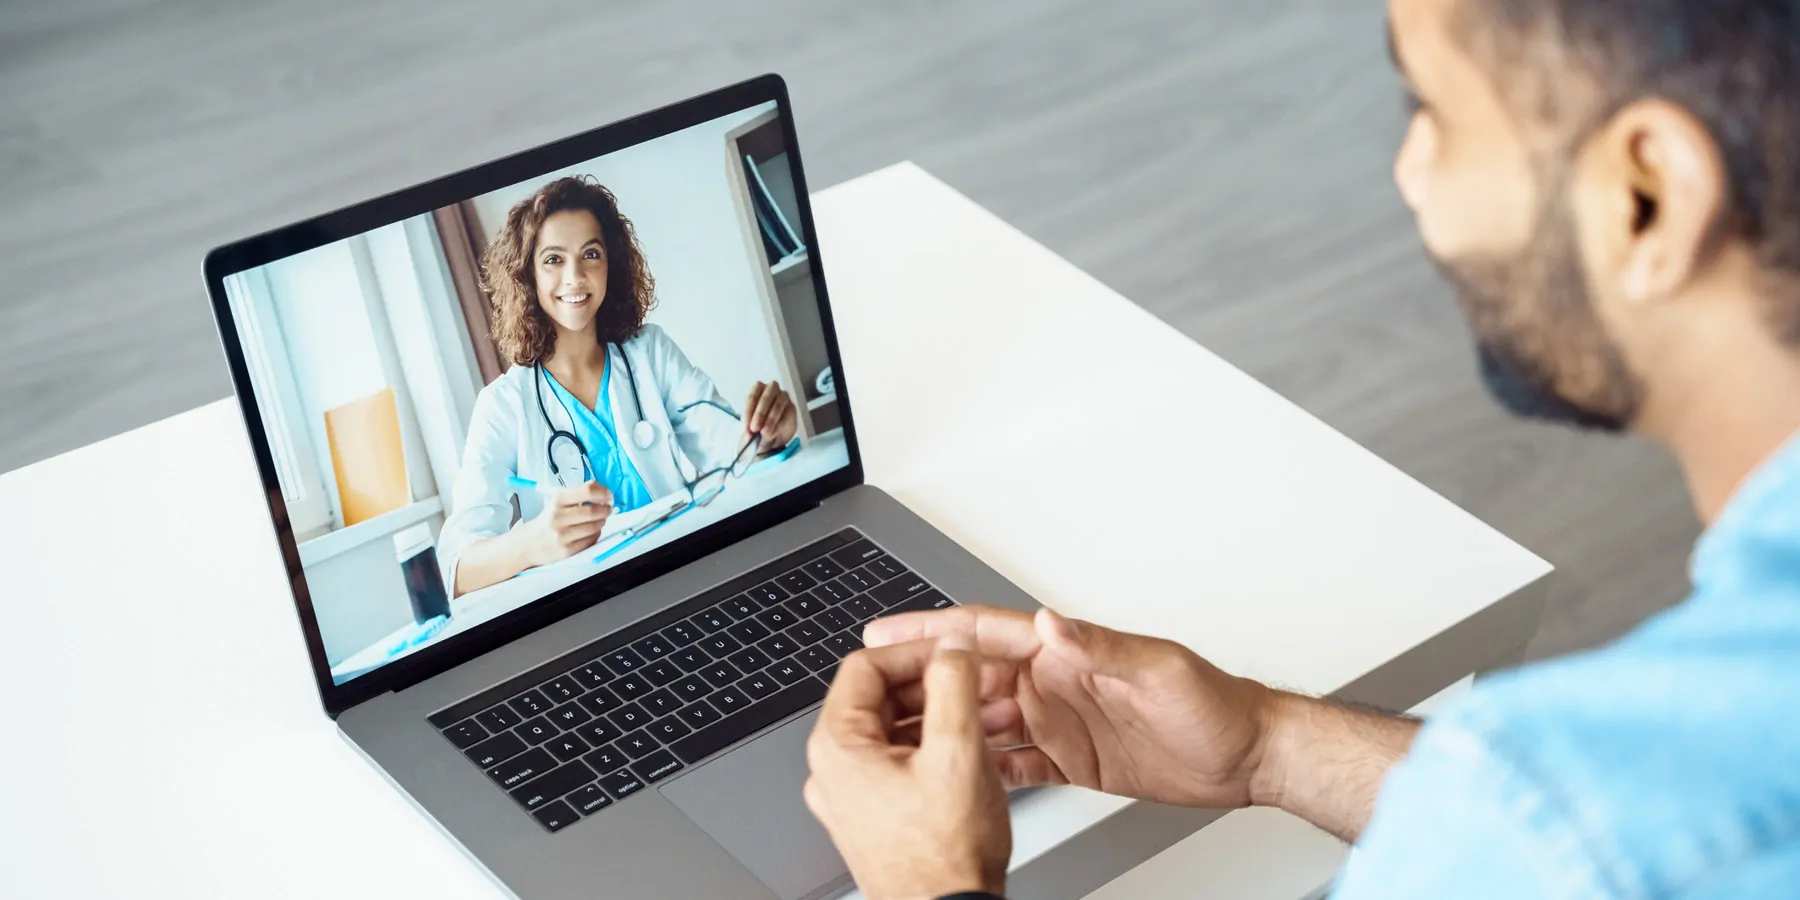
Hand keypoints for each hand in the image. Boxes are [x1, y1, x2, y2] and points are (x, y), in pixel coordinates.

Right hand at [522, 481, 611, 566]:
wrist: (527, 544)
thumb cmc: (546, 521)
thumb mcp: (557, 502)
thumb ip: (577, 494)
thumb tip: (600, 488)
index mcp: (557, 500)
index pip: (587, 491)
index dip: (603, 492)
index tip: (608, 495)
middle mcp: (558, 517)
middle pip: (593, 511)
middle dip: (605, 509)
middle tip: (608, 508)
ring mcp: (562, 535)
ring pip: (594, 527)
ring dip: (601, 522)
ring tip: (599, 519)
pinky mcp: (567, 550)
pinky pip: (591, 540)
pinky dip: (596, 534)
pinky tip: (591, 531)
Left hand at [743, 380, 797, 454]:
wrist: (774, 432)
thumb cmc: (759, 422)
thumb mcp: (751, 424)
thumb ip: (749, 427)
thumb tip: (750, 434)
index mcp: (757, 388)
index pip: (752, 398)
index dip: (748, 413)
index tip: (747, 428)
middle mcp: (771, 389)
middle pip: (765, 398)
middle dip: (759, 414)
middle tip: (754, 428)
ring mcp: (783, 396)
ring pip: (777, 406)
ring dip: (770, 420)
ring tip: (764, 433)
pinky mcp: (792, 407)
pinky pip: (786, 415)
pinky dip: (779, 425)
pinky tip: (774, 432)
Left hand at [805, 636, 1010, 899]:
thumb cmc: (945, 857)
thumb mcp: (957, 752)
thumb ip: (953, 685)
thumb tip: (952, 646)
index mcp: (838, 747)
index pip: (867, 665)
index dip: (918, 650)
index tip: (955, 651)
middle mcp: (835, 771)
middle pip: (882, 697)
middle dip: (938, 684)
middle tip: (980, 681)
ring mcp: (853, 797)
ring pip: (897, 730)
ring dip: (944, 715)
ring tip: (992, 716)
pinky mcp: (876, 817)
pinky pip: (903, 763)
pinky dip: (938, 748)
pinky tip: (978, 750)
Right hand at [864, 606, 1276, 809]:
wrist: (1247, 755)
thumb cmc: (1214, 705)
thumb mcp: (1158, 670)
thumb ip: (1101, 646)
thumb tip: (1050, 622)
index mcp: (1067, 653)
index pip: (987, 634)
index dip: (933, 630)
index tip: (886, 630)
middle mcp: (1055, 683)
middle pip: (970, 678)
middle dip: (920, 680)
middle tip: (871, 689)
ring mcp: (1058, 721)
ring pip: (981, 720)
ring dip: (940, 724)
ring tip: (893, 733)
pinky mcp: (1069, 760)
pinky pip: (1010, 762)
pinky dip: (977, 766)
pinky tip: (948, 774)